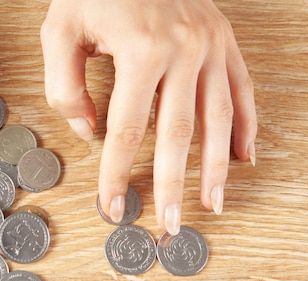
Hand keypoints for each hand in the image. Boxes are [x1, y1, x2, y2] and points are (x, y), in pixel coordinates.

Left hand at [41, 0, 256, 233]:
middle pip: (178, 134)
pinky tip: (245, 156)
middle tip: (169, 223)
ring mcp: (210, 45)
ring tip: (213, 203)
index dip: (118, 175)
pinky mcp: (224, 39)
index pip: (126, 131)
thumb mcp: (61, 30)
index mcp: (140, 51)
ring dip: (216, 167)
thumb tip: (88, 132)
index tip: (113, 207)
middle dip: (173, 185)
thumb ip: (65, 86)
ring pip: (218, 118)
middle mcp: (183, 51)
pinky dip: (246, 125)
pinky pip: (243, 88)